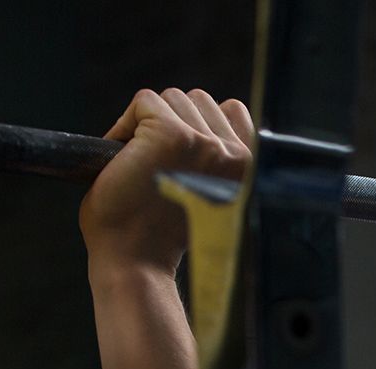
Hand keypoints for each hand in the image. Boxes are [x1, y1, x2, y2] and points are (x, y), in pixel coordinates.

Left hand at [79, 88, 255, 275]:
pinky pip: (143, 102)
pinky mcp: (170, 134)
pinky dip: (125, 125)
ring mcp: (204, 142)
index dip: (197, 126)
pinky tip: (125, 161)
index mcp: (250, 169)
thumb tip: (196, 116)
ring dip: (147, 125)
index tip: (178, 159)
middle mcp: (235, 154)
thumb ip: (215, 157)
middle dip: (169, 124)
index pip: (231, 110)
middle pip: (198, 100)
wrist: (136, 263)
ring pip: (171, 98)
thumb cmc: (162, 237)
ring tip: (140, 166)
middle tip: (154, 168)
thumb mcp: (207, 193)